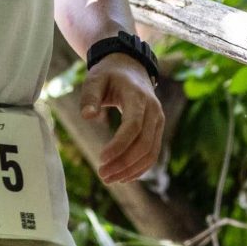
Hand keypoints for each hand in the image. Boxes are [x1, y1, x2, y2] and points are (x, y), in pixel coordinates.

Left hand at [78, 56, 163, 183]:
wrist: (130, 66)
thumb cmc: (108, 74)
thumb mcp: (94, 79)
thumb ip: (90, 97)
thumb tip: (88, 116)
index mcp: (138, 97)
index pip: (133, 126)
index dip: (119, 146)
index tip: (101, 159)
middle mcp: (153, 110)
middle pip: (144, 143)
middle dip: (123, 163)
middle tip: (102, 175)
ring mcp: (158, 120)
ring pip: (151, 152)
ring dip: (131, 169)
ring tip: (110, 179)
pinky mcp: (157, 128)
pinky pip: (152, 153)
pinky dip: (140, 167)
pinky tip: (124, 176)